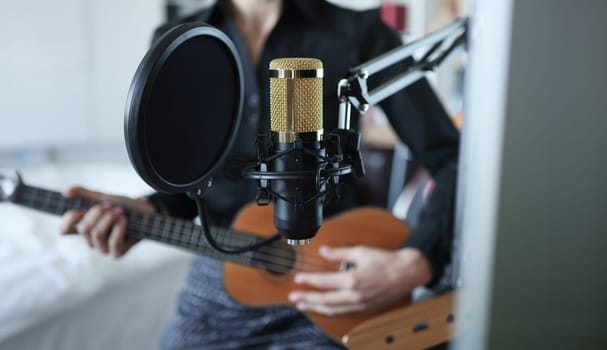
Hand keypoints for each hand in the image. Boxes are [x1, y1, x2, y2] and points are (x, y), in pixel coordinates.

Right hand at [59, 187, 155, 257]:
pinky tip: (124, 219)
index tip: (79, 209)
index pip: (64, 229)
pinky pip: (113, 241)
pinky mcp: (116, 253)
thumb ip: (85, 195)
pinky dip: (119, 227)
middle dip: (97, 213)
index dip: (68, 219)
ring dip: (109, 218)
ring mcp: (103, 248)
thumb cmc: (124, 206)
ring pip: (96, 234)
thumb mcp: (104, 197)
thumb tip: (65, 191)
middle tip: (109, 205)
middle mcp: (91, 240)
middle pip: (83, 228)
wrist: (147, 212)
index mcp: (84, 227)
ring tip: (119, 211)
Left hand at [288, 246, 431, 315]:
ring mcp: (361, 304)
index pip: (324, 282)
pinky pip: (344, 312)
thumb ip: (339, 253)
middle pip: (325, 300)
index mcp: (353, 280)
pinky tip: (323, 308)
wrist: (408, 272)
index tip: (298, 279)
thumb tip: (323, 251)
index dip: (309, 281)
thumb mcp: (360, 252)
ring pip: (333, 310)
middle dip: (307, 299)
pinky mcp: (366, 309)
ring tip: (303, 305)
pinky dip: (331, 310)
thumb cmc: (386, 261)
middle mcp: (355, 296)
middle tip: (294, 297)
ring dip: (316, 308)